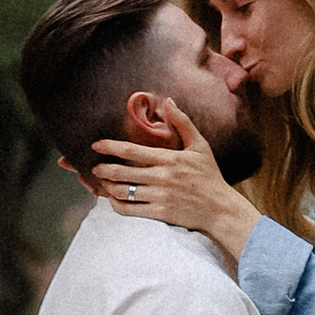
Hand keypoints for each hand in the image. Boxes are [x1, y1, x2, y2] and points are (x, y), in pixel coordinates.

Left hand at [93, 113, 252, 256]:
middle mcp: (162, 177)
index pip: (132, 151)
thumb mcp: (200, 146)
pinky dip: (117, 205)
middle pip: (122, 173)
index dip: (110, 147)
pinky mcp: (160, 213)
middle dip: (103, 170)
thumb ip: (183, 123)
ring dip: (107, 187)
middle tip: (95, 168)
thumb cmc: (210, 176)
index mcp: (169, 159)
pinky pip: (130, 210)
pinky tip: (114, 199)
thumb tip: (168, 101)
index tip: (96, 145)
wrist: (220, 209)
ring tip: (102, 183)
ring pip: (123, 192)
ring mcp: (160, 196)